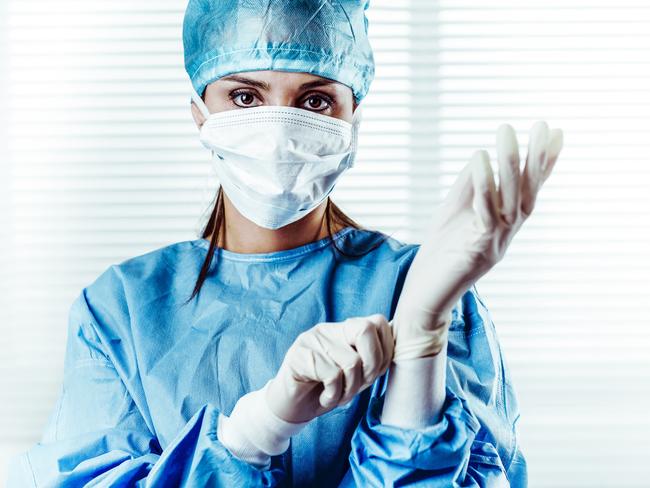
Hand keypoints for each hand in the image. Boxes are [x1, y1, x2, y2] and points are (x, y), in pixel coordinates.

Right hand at [266, 314, 393, 422]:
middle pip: (366, 330)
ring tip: (337, 395)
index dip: (384, 351)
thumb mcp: (355, 376)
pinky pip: (332, 376)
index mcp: (343, 329)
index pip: (377, 322)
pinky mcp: (298, 355)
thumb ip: (372, 360)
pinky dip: (333, 395)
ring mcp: (311, 339)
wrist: (289, 408)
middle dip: (371, 366)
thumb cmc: (326, 391)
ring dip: (349, 389)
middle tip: (358, 386)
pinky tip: (325, 398)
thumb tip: (398, 349)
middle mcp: (327, 329)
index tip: (372, 375)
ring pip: (351, 361)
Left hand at [392, 121, 563, 360]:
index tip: (553, 132)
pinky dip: (484, 184)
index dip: (543, 162)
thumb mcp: (455, 212)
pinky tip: (480, 158)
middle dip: (537, 158)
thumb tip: (481, 155)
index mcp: (504, 223)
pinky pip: (486, 212)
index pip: (528, 189)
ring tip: (507, 131)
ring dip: (511, 163)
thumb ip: (470, 187)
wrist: (425, 295)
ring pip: (512, 200)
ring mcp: (497, 242)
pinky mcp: (480, 250)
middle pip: (529, 192)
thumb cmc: (439, 253)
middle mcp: (507, 233)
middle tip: (541, 124)